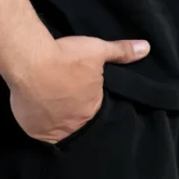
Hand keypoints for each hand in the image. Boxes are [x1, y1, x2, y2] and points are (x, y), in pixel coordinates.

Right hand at [6, 35, 149, 143]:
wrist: (32, 62)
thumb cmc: (67, 57)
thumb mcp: (97, 50)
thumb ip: (121, 52)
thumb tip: (146, 48)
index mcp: (92, 108)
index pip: (94, 108)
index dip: (88, 97)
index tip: (81, 86)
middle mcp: (74, 125)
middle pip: (75, 118)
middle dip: (73, 107)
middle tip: (64, 89)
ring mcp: (51, 130)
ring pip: (56, 125)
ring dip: (55, 114)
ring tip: (50, 96)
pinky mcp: (32, 129)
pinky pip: (37, 128)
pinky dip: (38, 118)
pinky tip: (37, 105)